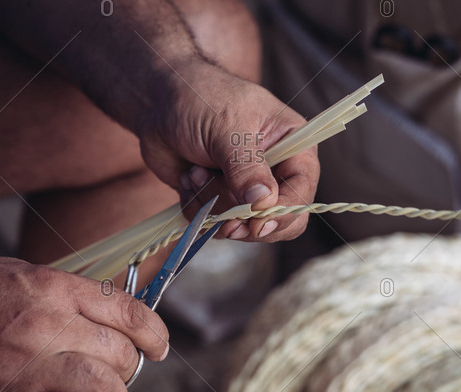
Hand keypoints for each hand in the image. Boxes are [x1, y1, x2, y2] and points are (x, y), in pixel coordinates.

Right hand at [0, 258, 168, 391]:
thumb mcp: (29, 275)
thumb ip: (74, 291)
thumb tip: (117, 310)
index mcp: (57, 290)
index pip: (127, 310)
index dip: (154, 331)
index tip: (159, 344)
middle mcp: (50, 325)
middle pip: (120, 351)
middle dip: (130, 364)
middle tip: (119, 367)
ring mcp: (33, 367)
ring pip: (104, 385)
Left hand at [139, 60, 319, 241]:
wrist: (158, 99)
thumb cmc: (200, 98)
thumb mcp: (227, 128)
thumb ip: (247, 167)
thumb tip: (264, 203)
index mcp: (291, 147)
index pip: (301, 191)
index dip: (283, 213)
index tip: (256, 223)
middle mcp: (273, 171)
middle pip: (276, 220)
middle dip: (245, 219)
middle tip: (224, 216)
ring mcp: (244, 188)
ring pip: (239, 224)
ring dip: (211, 203)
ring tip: (195, 171)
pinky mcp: (216, 199)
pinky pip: (211, 222)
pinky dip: (194, 205)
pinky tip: (187, 176)